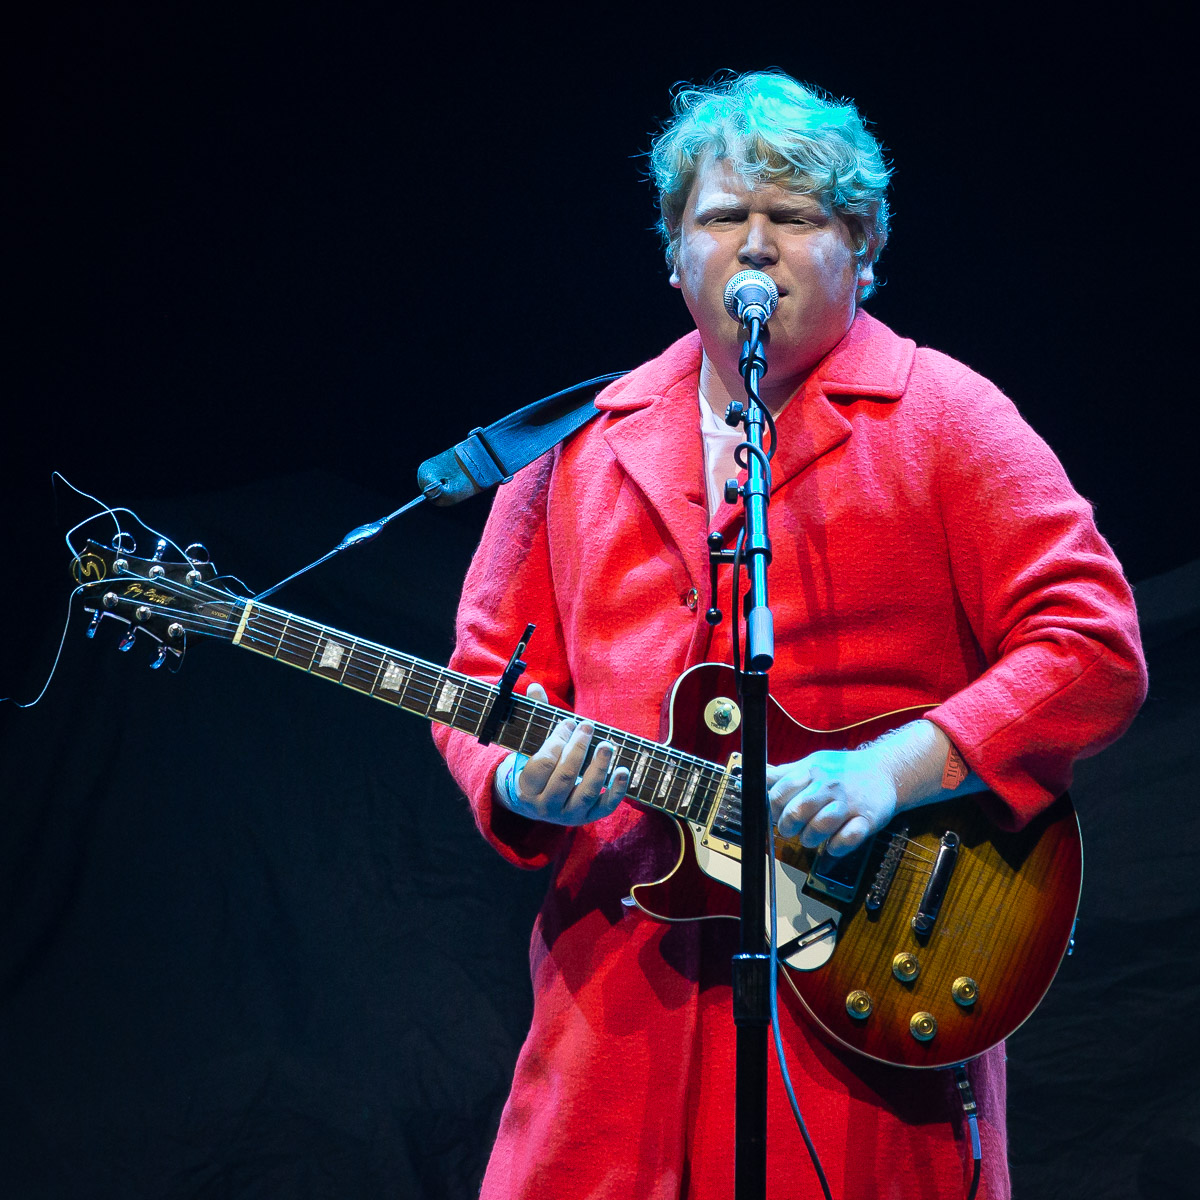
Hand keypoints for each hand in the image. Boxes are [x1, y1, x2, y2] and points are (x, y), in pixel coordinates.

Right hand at [493, 682, 628, 825]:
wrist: (536, 801)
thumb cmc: (536, 764)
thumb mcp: (531, 744)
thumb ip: (535, 717)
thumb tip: (535, 686)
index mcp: (526, 787)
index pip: (543, 763)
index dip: (557, 741)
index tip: (569, 722)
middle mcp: (545, 806)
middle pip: (565, 777)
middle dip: (578, 749)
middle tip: (588, 726)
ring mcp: (567, 814)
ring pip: (586, 793)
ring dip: (599, 767)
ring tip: (608, 745)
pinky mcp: (587, 818)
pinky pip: (604, 807)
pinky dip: (617, 790)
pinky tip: (624, 770)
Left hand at [767, 747, 898, 856]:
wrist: (886, 770)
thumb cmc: (842, 770)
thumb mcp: (811, 763)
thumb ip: (784, 773)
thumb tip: (754, 777)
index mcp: (812, 770)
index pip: (780, 792)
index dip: (771, 809)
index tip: (772, 816)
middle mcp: (829, 785)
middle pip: (797, 811)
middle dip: (787, 827)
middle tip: (788, 830)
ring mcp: (849, 803)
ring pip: (820, 827)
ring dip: (809, 839)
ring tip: (809, 838)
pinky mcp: (868, 819)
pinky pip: (847, 839)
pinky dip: (836, 847)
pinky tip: (832, 845)